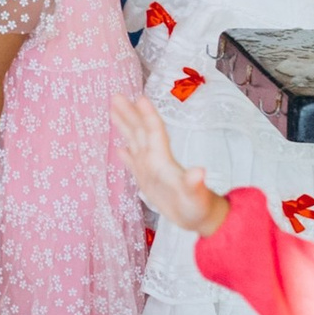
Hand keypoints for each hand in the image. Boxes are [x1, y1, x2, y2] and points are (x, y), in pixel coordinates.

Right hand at [112, 92, 222, 232]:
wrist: (200, 218)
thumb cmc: (198, 208)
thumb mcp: (196, 197)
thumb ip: (194, 184)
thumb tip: (199, 171)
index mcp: (164, 160)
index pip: (154, 132)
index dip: (147, 115)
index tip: (139, 98)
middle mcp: (156, 160)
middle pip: (141, 131)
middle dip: (130, 114)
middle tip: (116, 96)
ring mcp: (151, 169)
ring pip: (135, 142)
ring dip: (125, 126)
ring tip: (113, 110)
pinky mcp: (148, 181)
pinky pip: (133, 163)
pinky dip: (126, 155)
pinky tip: (120, 148)